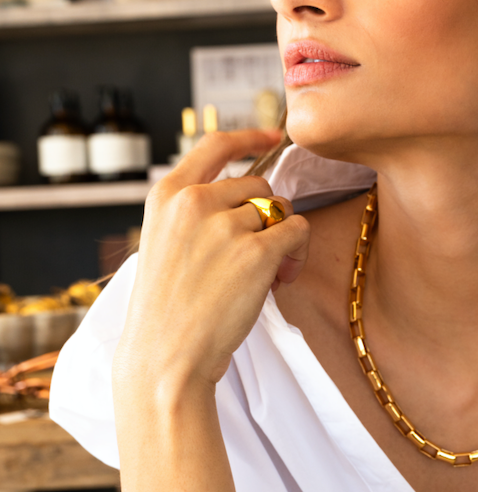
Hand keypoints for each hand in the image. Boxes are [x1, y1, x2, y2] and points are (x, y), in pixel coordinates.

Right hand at [112, 129, 309, 397]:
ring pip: (279, 210)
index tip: (272, 135)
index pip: (214, 145)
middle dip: (265, 216)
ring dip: (281, 240)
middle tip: (256, 255)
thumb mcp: (163, 242)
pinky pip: (298, 231)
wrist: (165, 355)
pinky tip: (279, 279)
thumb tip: (249, 196)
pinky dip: (297, 254)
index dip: (249, 136)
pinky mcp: (256, 253)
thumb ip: (195, 212)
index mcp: (167, 195)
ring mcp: (226, 226)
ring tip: (263, 275)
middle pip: (257, 184)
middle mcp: (194, 202)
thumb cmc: (167, 309)